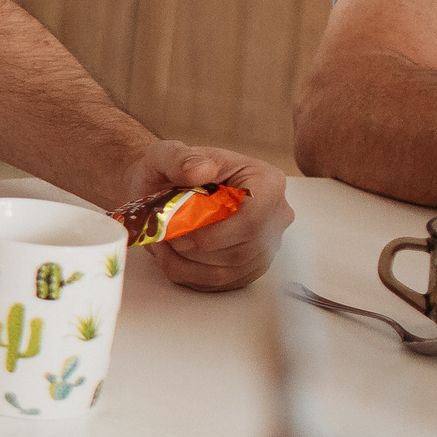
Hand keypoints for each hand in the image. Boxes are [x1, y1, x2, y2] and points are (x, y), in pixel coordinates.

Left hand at [114, 142, 292, 291]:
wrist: (168, 187)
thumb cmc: (173, 170)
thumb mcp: (167, 153)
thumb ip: (180, 158)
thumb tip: (200, 170)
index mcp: (266, 182)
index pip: (253, 218)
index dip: (214, 233)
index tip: (179, 232)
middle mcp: (275, 217)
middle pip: (241, 250)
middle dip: (195, 249)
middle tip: (163, 236)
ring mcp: (264, 246)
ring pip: (228, 272)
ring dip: (185, 263)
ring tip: (162, 242)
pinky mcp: (247, 268)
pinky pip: (218, 283)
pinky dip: (186, 273)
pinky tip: (171, 254)